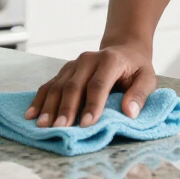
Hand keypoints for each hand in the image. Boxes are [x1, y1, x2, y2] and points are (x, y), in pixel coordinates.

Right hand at [24, 42, 156, 128]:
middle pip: (74, 85)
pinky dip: (40, 100)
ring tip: (44, 126)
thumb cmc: (136, 68)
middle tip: (61, 129)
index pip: (99, 84)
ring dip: (50, 106)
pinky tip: (32, 114)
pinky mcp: (65, 71)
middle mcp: (89, 59)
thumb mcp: (148, 78)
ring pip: (58, 85)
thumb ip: (140, 94)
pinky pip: (49, 85)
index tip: (86, 124)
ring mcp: (74, 64)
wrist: (124, 49)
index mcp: (110, 60)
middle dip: (67, 108)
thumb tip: (129, 112)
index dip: (92, 105)